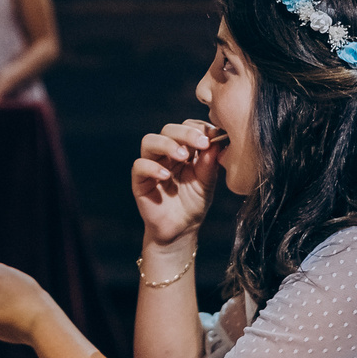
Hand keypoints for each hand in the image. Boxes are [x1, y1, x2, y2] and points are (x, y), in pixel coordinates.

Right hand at [132, 120, 221, 246]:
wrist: (181, 230)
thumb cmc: (194, 204)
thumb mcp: (207, 183)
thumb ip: (210, 164)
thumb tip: (217, 143)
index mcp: (185, 149)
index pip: (187, 127)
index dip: (199, 129)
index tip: (214, 137)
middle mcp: (166, 153)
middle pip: (168, 130)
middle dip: (185, 134)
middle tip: (201, 143)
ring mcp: (151, 165)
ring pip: (150, 141)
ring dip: (167, 145)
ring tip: (183, 157)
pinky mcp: (140, 181)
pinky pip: (140, 166)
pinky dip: (152, 167)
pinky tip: (166, 176)